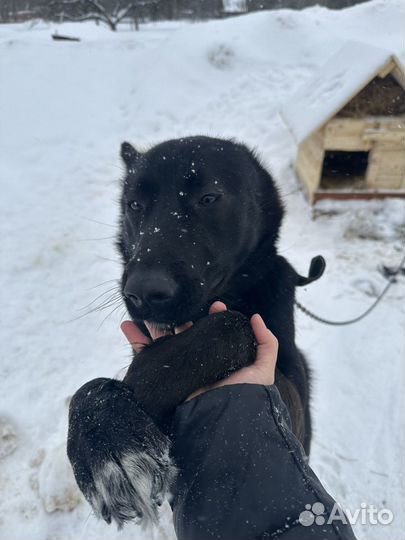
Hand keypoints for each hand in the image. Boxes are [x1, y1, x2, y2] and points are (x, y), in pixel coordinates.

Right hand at [120, 302, 277, 401]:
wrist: (223, 421)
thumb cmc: (246, 397)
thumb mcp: (263, 370)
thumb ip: (266, 344)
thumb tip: (254, 316)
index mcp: (218, 359)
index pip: (213, 332)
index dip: (214, 316)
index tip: (217, 305)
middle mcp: (198, 362)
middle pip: (185, 333)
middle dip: (180, 317)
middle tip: (176, 303)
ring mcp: (180, 369)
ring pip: (164, 340)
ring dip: (155, 324)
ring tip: (149, 309)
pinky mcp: (164, 376)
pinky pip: (146, 356)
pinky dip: (135, 340)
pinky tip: (128, 325)